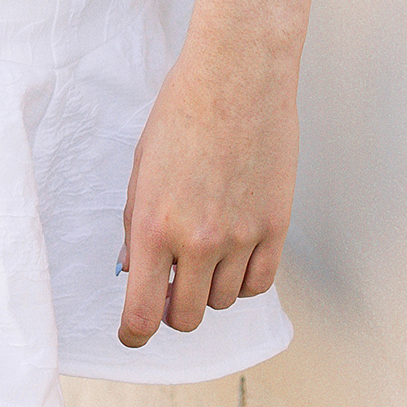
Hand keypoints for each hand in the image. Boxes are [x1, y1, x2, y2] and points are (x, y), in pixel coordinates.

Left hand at [116, 38, 296, 344]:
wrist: (238, 73)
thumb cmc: (183, 108)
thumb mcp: (142, 165)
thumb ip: (135, 222)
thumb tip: (134, 271)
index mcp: (153, 224)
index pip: (142, 313)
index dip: (133, 333)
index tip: (132, 332)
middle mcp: (197, 240)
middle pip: (183, 318)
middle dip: (171, 309)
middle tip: (169, 284)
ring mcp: (239, 237)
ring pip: (221, 302)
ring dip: (207, 288)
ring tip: (204, 248)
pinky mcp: (274, 228)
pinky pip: (258, 284)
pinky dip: (243, 279)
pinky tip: (234, 251)